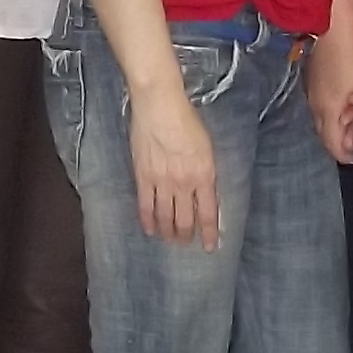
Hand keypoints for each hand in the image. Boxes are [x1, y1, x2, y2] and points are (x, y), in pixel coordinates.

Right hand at [129, 70, 221, 248]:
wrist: (160, 106)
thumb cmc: (187, 120)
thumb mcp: (206, 148)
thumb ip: (206, 172)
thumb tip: (206, 192)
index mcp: (204, 175)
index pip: (208, 214)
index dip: (209, 233)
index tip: (210, 247)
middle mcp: (184, 184)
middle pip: (185, 220)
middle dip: (186, 236)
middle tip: (186, 243)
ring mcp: (161, 182)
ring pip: (165, 218)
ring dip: (169, 233)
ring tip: (170, 240)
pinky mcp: (143, 177)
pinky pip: (145, 206)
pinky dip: (148, 221)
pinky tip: (150, 230)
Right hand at [310, 6, 352, 161]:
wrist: (329, 18)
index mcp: (330, 107)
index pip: (333, 143)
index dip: (344, 154)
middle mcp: (316, 103)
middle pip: (327, 132)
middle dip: (345, 139)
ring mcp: (312, 91)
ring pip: (324, 118)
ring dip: (342, 123)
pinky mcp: (313, 79)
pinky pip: (323, 104)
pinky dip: (336, 109)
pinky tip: (350, 100)